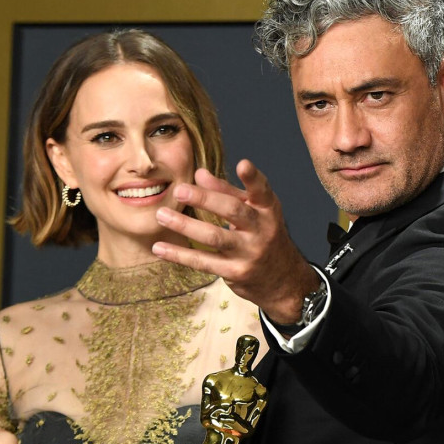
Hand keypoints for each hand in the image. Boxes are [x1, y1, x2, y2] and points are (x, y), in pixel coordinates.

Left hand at [152, 159, 319, 320]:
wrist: (283, 279)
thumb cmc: (263, 236)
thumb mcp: (253, 211)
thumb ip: (227, 192)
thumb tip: (199, 174)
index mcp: (268, 209)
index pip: (262, 190)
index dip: (253, 177)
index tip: (243, 164)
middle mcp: (262, 230)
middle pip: (233, 211)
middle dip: (206, 199)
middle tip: (180, 190)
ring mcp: (250, 253)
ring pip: (215, 237)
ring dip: (185, 225)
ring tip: (161, 215)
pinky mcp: (236, 272)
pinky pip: (204, 262)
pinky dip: (180, 255)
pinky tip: (160, 247)